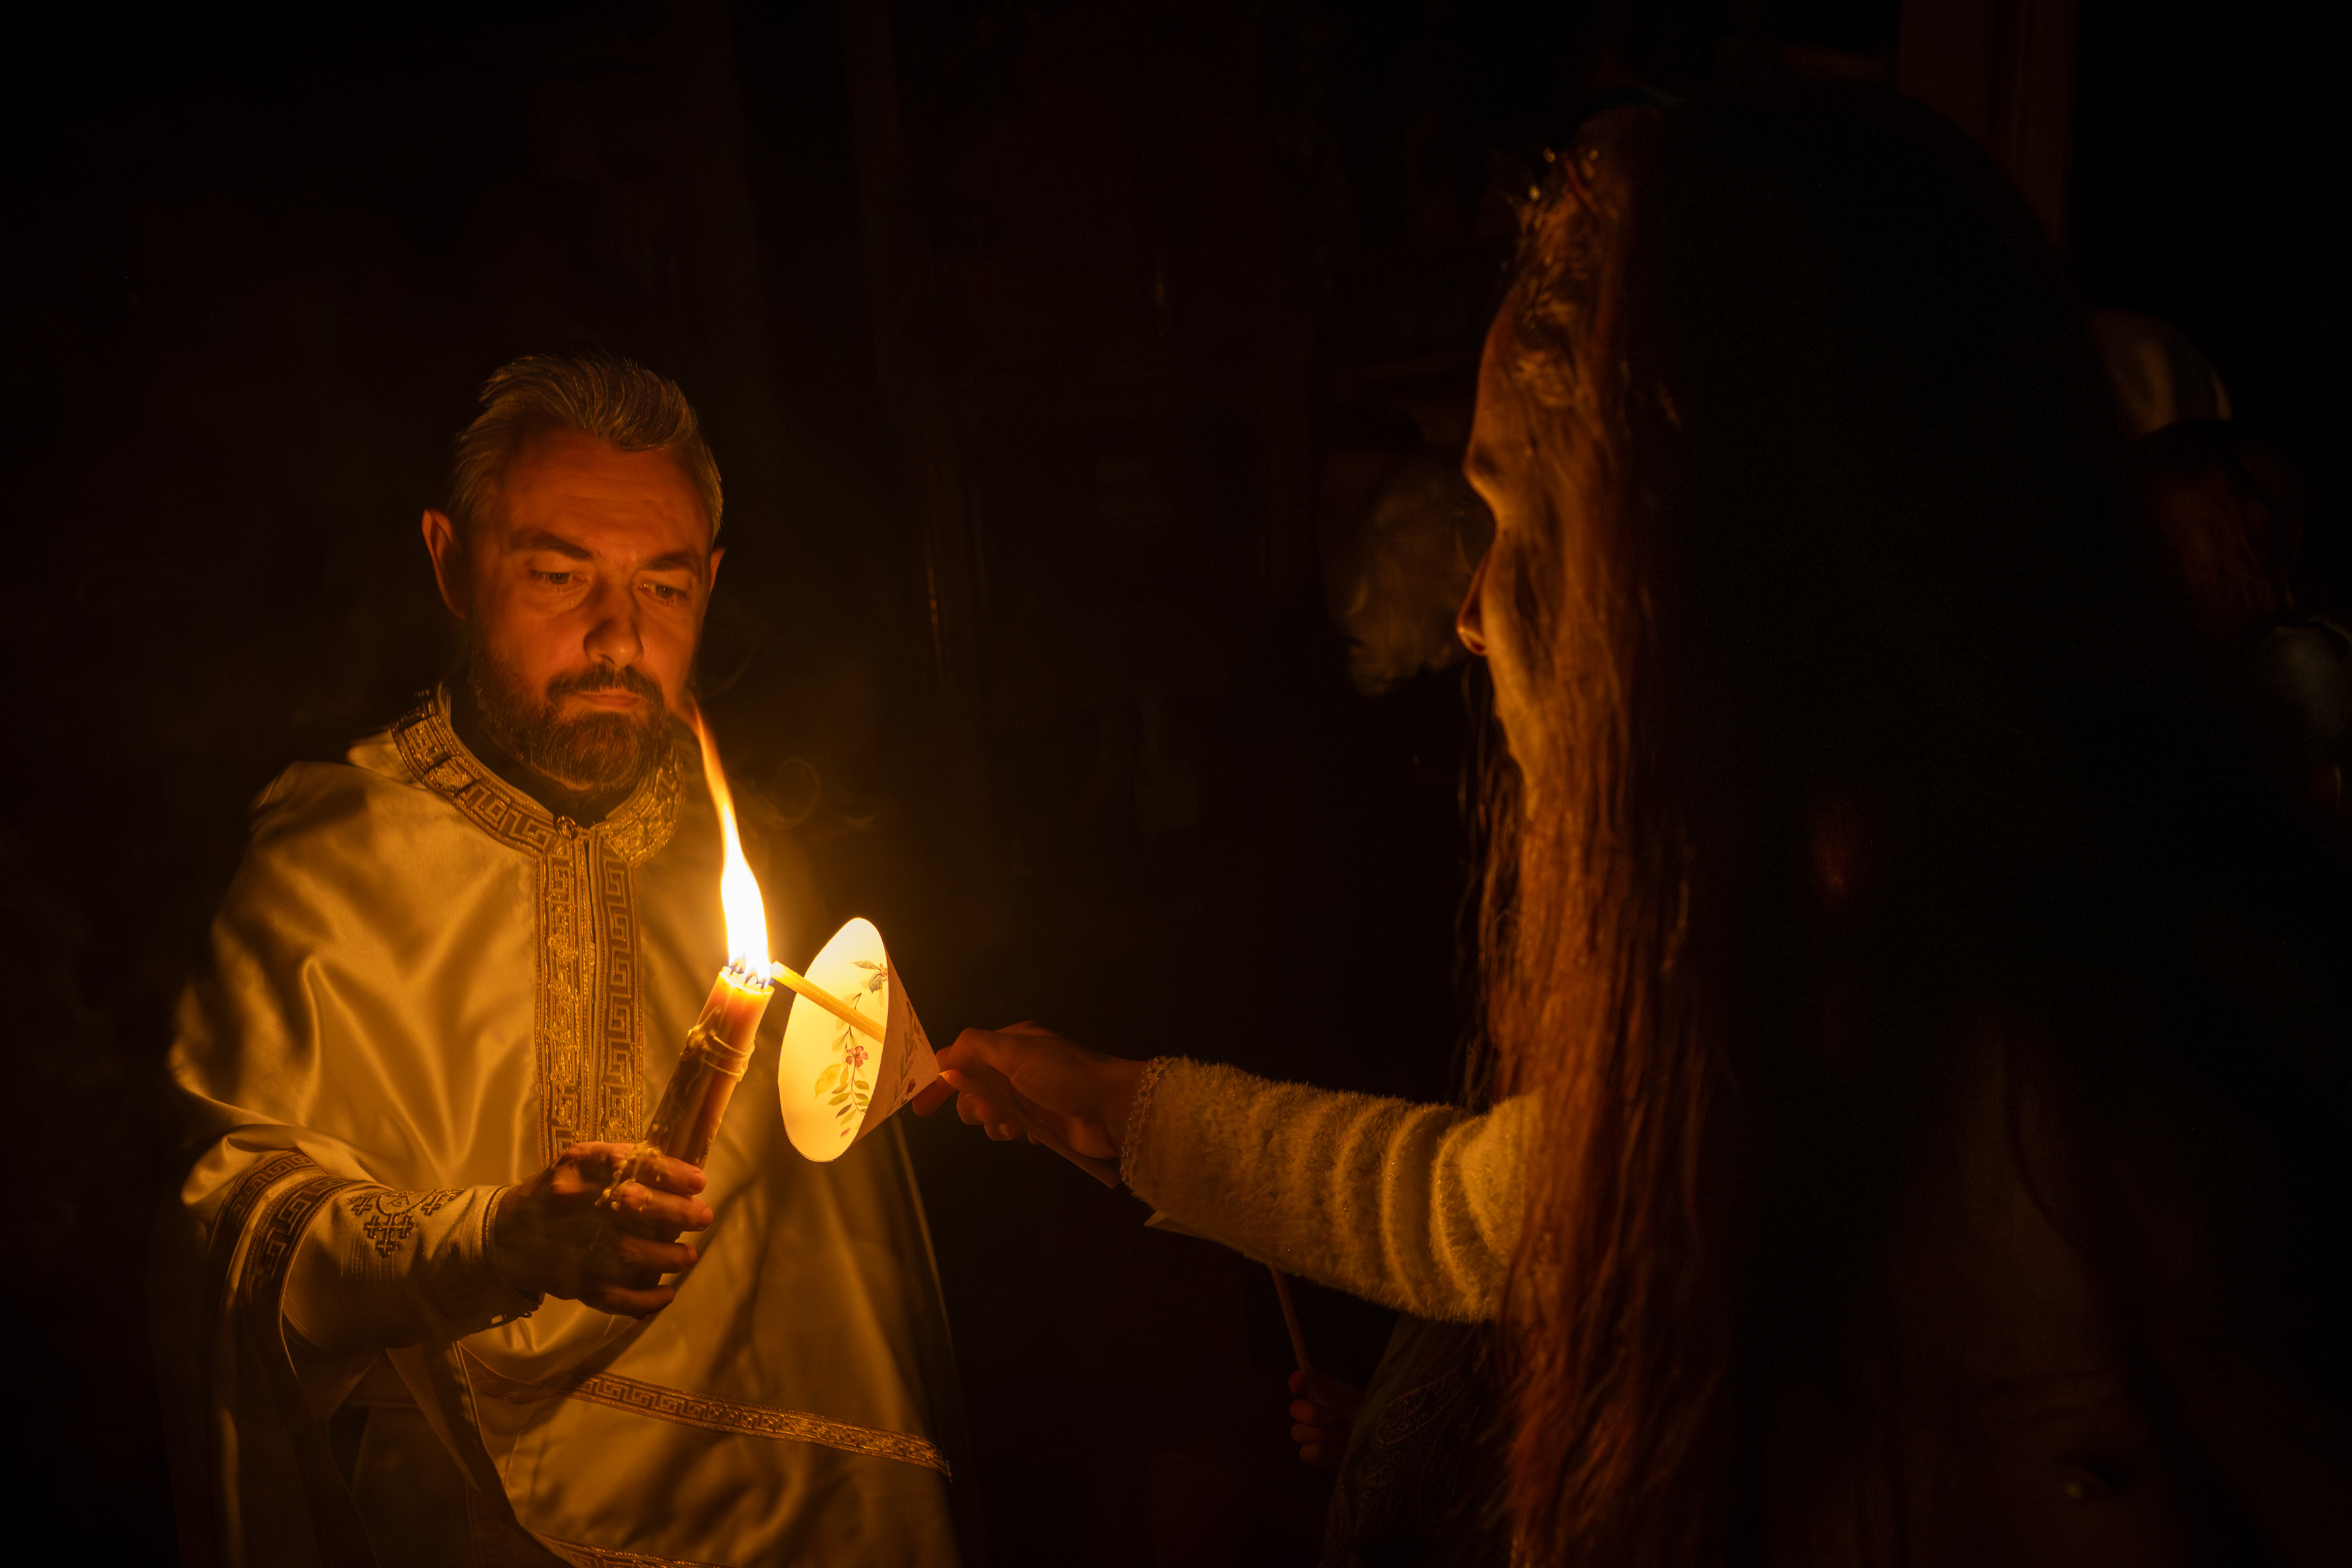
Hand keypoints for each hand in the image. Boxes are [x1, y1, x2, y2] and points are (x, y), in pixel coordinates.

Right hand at [490, 1142, 712, 1317]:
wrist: (505, 1234)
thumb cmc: (558, 1193)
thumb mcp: (581, 1164)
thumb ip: (623, 1163)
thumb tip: (680, 1173)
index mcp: (579, 1168)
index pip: (630, 1165)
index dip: (669, 1174)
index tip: (699, 1182)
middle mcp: (574, 1205)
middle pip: (632, 1208)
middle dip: (676, 1213)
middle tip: (703, 1217)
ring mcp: (572, 1248)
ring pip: (628, 1255)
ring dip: (668, 1258)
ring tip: (688, 1256)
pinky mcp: (572, 1283)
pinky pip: (614, 1298)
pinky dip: (645, 1300)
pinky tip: (667, 1294)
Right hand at [912, 1022, 1142, 1163]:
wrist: (1112, 1108)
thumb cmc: (1064, 1075)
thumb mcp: (1018, 1051)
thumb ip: (977, 1047)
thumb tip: (945, 1054)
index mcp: (1012, 1043)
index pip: (963, 1057)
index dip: (940, 1079)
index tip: (920, 1105)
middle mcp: (1017, 1067)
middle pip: (972, 1089)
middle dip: (973, 1104)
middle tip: (990, 1111)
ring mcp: (1028, 1096)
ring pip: (988, 1113)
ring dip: (993, 1122)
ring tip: (1013, 1125)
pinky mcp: (1040, 1121)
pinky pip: (1009, 1129)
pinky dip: (1012, 1132)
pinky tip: (1028, 1133)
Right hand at [1289, 1369, 1361, 1470]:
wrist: (1380, 1449)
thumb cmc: (1370, 1420)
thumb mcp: (1352, 1403)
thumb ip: (1326, 1392)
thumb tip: (1302, 1375)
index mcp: (1325, 1393)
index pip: (1301, 1380)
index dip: (1297, 1381)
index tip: (1297, 1386)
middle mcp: (1314, 1411)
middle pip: (1295, 1409)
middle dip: (1313, 1414)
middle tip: (1335, 1419)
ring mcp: (1312, 1434)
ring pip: (1297, 1432)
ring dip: (1321, 1434)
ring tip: (1342, 1436)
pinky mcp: (1313, 1455)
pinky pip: (1306, 1452)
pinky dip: (1322, 1452)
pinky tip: (1337, 1451)